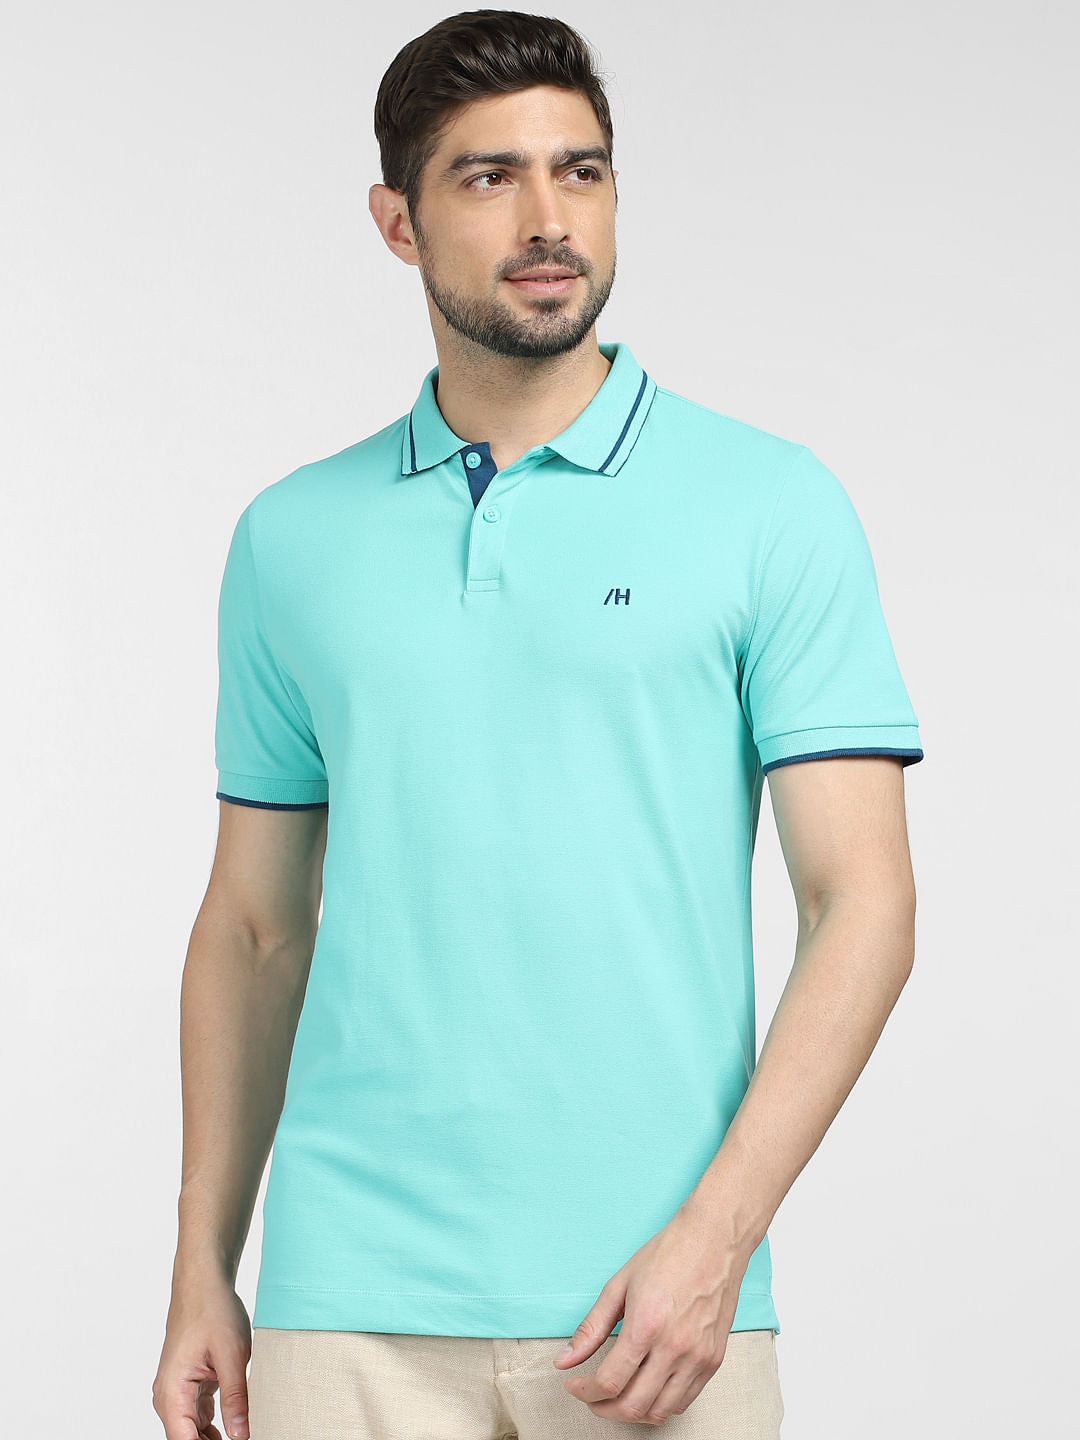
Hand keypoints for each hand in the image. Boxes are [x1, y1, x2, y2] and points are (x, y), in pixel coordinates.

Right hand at [152, 1271, 251, 1439]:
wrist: (203, 1283)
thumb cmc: (213, 1310)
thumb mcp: (232, 1355)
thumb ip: (235, 1398)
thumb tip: (240, 1435)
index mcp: (172, 1392)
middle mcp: (168, 1396)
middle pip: (187, 1438)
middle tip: (243, 1438)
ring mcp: (177, 1391)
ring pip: (192, 1430)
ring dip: (213, 1439)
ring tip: (241, 1435)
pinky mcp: (189, 1384)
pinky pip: (197, 1415)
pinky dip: (214, 1425)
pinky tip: (234, 1426)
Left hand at [552, 1202, 752, 1425]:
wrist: (713, 1240)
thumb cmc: (668, 1255)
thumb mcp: (619, 1285)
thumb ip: (591, 1328)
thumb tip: (565, 1360)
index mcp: (646, 1325)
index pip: (609, 1383)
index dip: (584, 1392)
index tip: (574, 1385)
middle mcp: (675, 1347)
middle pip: (633, 1407)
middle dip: (603, 1408)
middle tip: (590, 1396)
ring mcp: (698, 1357)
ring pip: (659, 1412)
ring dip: (631, 1412)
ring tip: (616, 1396)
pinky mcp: (714, 1360)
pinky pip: (683, 1401)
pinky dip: (660, 1404)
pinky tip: (646, 1387)